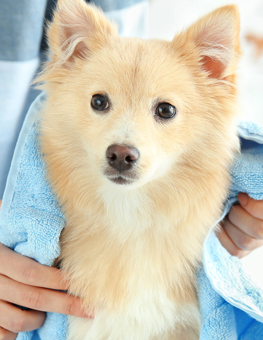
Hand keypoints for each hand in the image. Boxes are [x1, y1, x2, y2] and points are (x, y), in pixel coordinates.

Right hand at [0, 201, 92, 339]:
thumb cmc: (3, 242)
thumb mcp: (10, 236)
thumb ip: (30, 238)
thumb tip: (64, 229)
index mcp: (0, 258)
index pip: (32, 272)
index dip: (57, 279)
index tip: (79, 282)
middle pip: (33, 298)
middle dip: (65, 304)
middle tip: (87, 308)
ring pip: (19, 320)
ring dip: (40, 318)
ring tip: (48, 311)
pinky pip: (4, 334)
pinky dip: (19, 332)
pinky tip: (29, 319)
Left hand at [218, 193, 262, 257]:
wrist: (225, 200)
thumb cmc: (235, 190)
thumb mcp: (243, 188)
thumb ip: (248, 191)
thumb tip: (243, 194)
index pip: (262, 213)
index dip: (251, 206)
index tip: (240, 196)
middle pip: (257, 230)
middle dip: (238, 215)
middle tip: (231, 206)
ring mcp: (257, 242)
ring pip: (246, 242)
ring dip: (230, 226)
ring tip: (226, 215)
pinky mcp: (244, 250)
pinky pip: (236, 251)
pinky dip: (224, 237)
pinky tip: (221, 226)